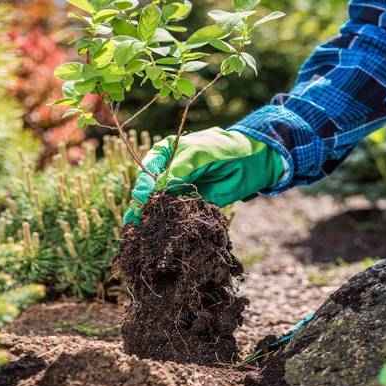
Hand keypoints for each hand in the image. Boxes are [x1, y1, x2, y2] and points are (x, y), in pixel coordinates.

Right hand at [123, 127, 284, 224]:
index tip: (143, 200)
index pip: (148, 170)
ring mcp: (177, 189)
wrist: (250, 161)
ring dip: (151, 218)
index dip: (145, 186)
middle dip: (142, 206)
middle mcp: (167, 171)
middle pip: (149, 190)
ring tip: (139, 233)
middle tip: (134, 223)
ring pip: (159, 204)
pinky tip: (158, 235)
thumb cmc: (224, 149)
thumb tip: (159, 187)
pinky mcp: (190, 204)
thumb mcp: (201, 153)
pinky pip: (176, 214)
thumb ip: (181, 168)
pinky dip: (169, 224)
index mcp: (165, 153)